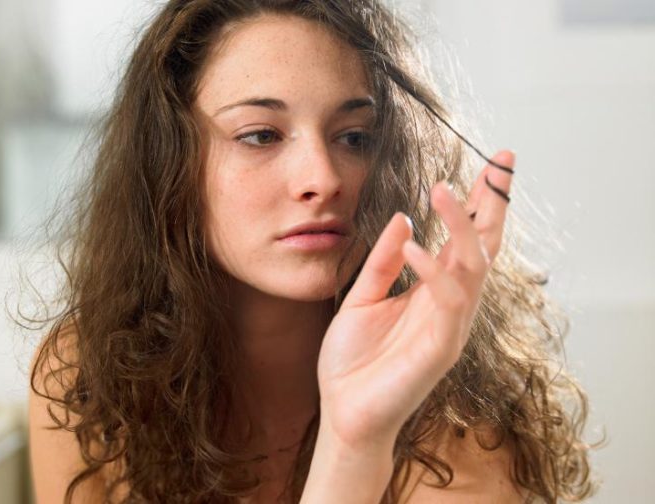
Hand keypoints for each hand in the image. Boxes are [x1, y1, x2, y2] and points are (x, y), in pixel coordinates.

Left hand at [316, 150, 515, 449]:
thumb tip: (403, 218)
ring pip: (473, 267)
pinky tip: (415, 246)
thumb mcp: (362, 298)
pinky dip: (433, 272)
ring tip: (444, 189)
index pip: (463, 239)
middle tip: (504, 160)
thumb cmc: (354, 360)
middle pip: (483, 245)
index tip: (491, 166)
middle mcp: (449, 303)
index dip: (477, 202)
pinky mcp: (440, 348)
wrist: (344, 412)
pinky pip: (448, 302)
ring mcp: (449, 325)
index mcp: (432, 291)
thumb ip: (383, 262)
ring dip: (462, 227)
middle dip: (494, 203)